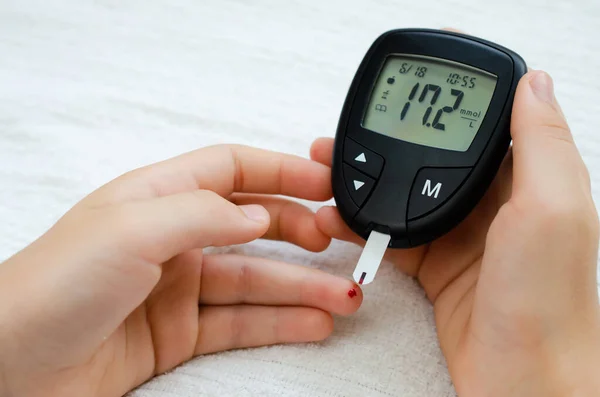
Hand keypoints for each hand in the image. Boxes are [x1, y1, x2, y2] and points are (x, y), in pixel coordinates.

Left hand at [0, 145, 361, 396]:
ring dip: (302, 287)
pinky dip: (280, 322)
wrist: (11, 369)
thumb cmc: (51, 287)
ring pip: (255, 279)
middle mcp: (172, 237)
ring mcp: (178, 287)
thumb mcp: (130, 230)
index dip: (281, 172)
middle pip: (252, 224)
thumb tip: (258, 212)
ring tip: (343, 296)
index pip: (232, 170)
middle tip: (340, 241)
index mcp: (157, 197)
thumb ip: (201, 214)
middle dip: (301, 230)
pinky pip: (241, 322)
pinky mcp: (179, 333)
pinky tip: (312, 322)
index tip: (326, 182)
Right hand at [312, 70, 599, 394]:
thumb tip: (531, 81)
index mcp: (529, 179)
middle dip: (393, 136)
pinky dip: (363, 222)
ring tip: (329, 168)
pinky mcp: (436, 262)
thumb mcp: (552, 207)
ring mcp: (462, 232)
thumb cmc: (547, 299)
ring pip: (406, 189)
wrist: (523, 378)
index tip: (413, 81)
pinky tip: (337, 216)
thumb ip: (540, 143)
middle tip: (354, 127)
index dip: (450, 98)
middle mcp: (496, 202)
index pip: (485, 122)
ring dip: (367, 177)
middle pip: (434, 153)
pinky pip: (392, 230)